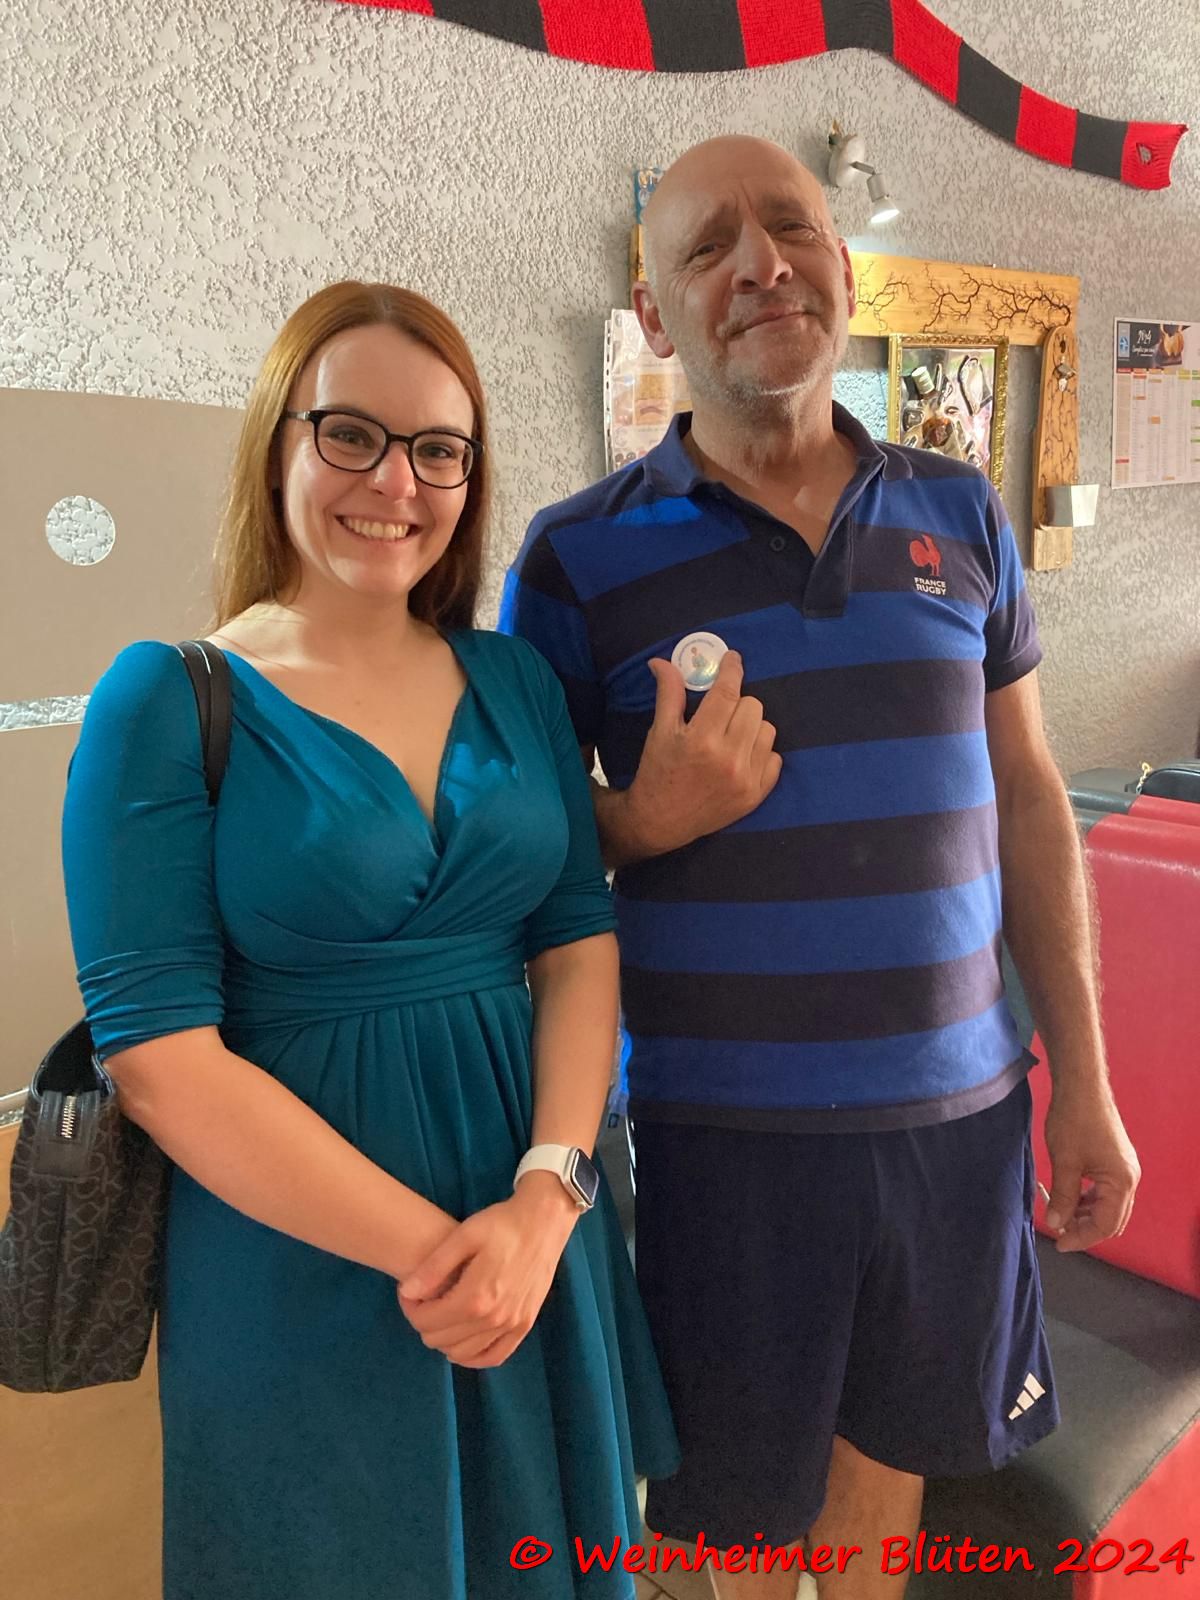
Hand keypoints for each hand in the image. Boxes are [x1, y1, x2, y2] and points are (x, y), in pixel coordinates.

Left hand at [396, 1177, 578, 1367]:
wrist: (543, 1221)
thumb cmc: (501, 1224)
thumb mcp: (464, 1235)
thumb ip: (434, 1267)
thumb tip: (406, 1292)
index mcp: (475, 1296)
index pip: (426, 1321)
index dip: (410, 1308)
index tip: (408, 1291)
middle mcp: (493, 1318)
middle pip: (440, 1339)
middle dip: (424, 1321)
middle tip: (424, 1299)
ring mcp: (512, 1325)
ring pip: (463, 1353)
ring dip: (444, 1339)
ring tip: (442, 1315)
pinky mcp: (525, 1325)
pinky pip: (494, 1357)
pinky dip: (473, 1357)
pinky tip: (463, 1344)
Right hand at [624, 650, 781, 854]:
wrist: (661, 821)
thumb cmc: (658, 772)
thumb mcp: (659, 732)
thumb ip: (668, 694)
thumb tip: (661, 661)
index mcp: (702, 739)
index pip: (727, 691)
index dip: (732, 669)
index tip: (732, 659)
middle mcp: (729, 758)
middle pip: (752, 706)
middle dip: (736, 703)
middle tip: (719, 713)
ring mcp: (746, 779)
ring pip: (768, 729)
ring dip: (750, 726)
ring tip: (730, 736)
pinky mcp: (756, 795)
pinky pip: (775, 757)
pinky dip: (760, 752)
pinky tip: (740, 757)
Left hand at [1042, 1087, 1139, 1251]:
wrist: (1081, 1087)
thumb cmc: (1074, 1121)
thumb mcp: (1065, 1162)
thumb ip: (1063, 1196)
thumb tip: (1056, 1222)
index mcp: (1122, 1182)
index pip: (1105, 1225)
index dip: (1081, 1238)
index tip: (1058, 1242)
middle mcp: (1129, 1179)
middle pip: (1112, 1219)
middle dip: (1085, 1229)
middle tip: (1059, 1232)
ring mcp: (1124, 1170)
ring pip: (1108, 1207)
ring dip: (1086, 1215)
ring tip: (1060, 1215)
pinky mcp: (1115, 1162)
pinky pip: (1105, 1192)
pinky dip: (1088, 1200)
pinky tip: (1069, 1198)